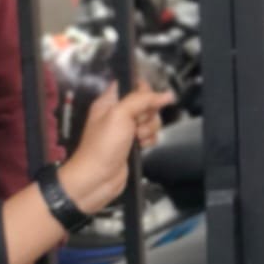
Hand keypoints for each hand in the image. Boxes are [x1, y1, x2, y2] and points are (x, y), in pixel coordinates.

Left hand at [58, 85, 174, 214]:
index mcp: (109, 102)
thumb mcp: (120, 115)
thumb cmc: (102, 146)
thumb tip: (167, 94)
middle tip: (136, 124)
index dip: (143, 91)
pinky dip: (150, 140)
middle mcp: (118, 113)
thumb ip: (143, 99)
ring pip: (152, 120)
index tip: (145, 101)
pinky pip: (152, 135)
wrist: (97, 178)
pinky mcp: (134, 144)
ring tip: (137, 139)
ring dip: (149, 129)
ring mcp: (127, 129)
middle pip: (147, 103)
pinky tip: (141, 147)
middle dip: (149, 114)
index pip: (132, 85)